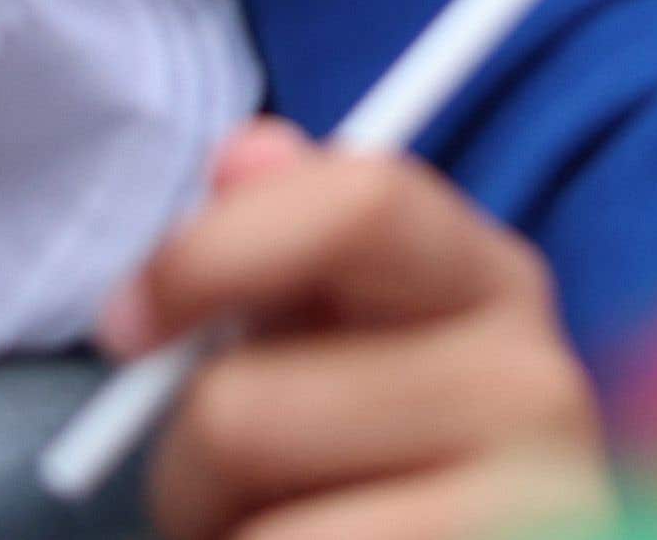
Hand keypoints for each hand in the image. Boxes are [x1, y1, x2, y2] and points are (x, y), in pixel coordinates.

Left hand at [116, 125, 610, 539]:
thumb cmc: (379, 456)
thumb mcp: (341, 333)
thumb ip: (290, 237)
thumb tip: (244, 155)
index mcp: (492, 282)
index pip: (360, 203)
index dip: (209, 253)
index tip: (126, 324)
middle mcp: (531, 386)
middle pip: (244, 408)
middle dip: (189, 459)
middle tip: (223, 486)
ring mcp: (520, 504)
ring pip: (251, 528)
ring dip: (224, 535)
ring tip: (286, 528)